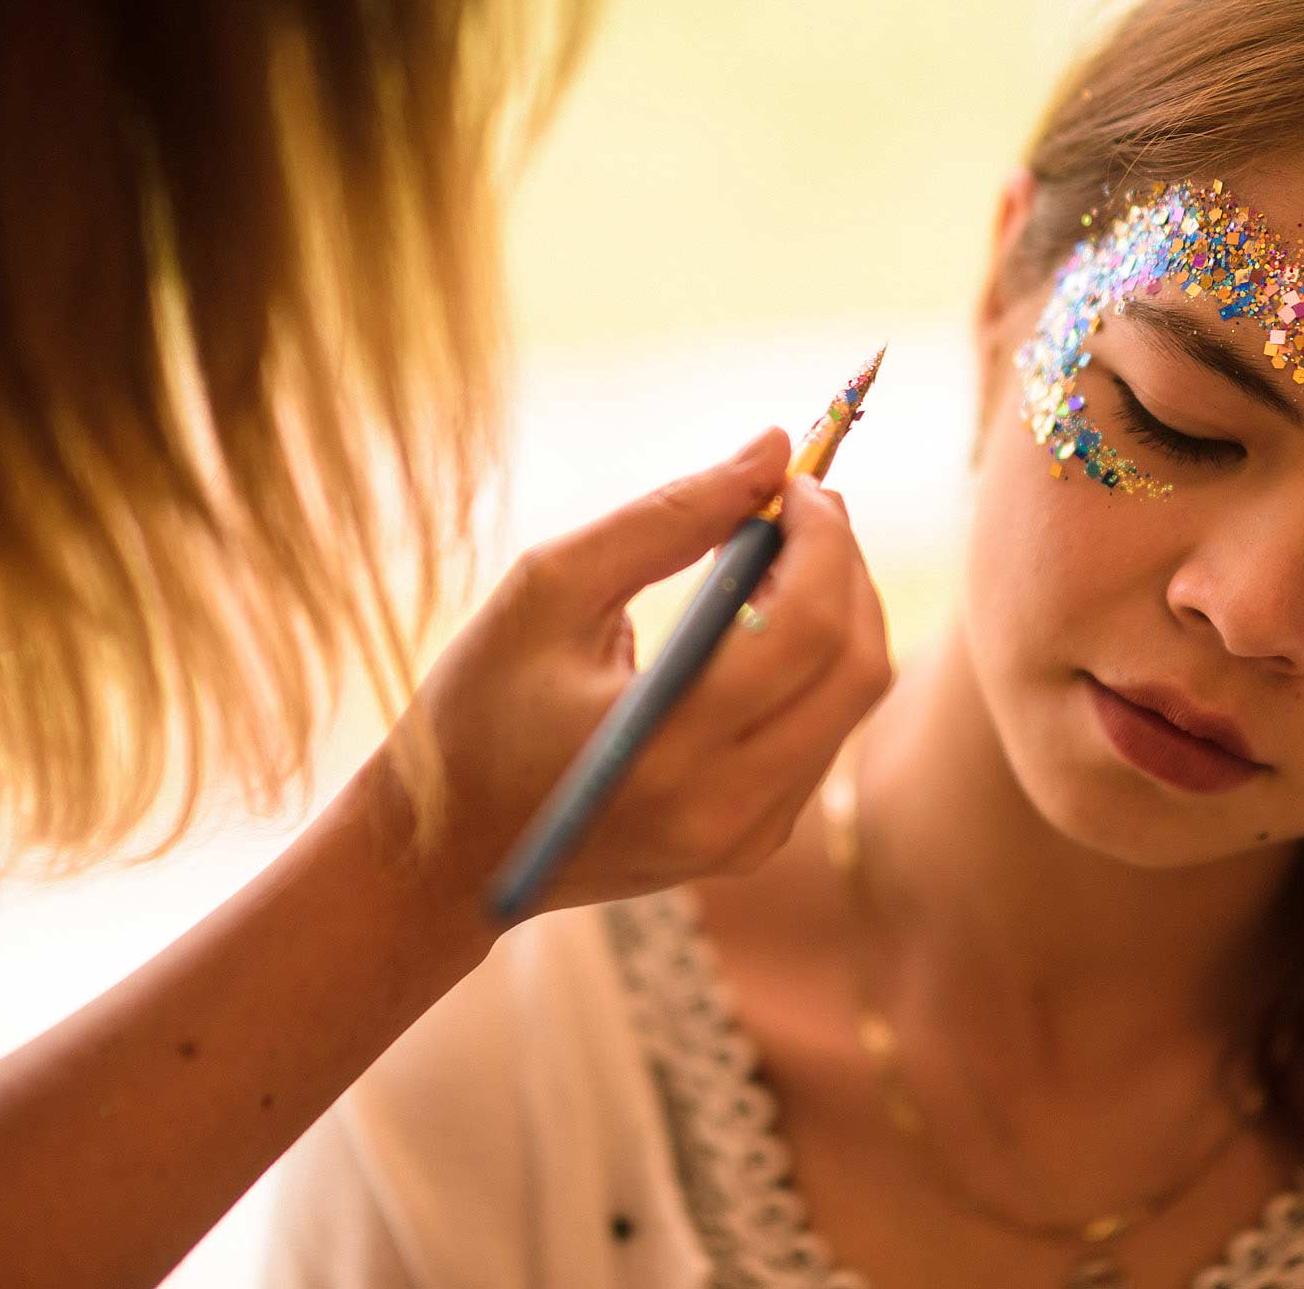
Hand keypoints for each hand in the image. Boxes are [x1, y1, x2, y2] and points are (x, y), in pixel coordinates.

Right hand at [373, 427, 891, 917]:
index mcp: (665, 746)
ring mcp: (745, 838)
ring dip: (835, 613)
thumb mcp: (547, 590)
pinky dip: (811, 669)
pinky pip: (822, 738)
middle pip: (858, 668)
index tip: (798, 480)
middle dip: (844, 569)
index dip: (823, 540)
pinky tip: (755, 627)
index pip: (805, 629)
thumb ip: (666, 516)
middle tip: (800, 510)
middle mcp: (724, 808)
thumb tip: (773, 448)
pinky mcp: (750, 846)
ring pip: (852, 703)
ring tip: (772, 559)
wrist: (445, 856)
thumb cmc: (478, 707)